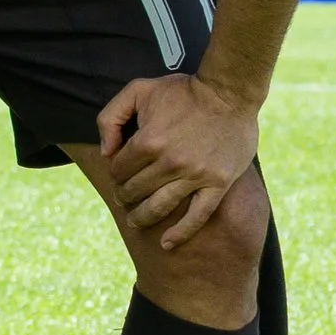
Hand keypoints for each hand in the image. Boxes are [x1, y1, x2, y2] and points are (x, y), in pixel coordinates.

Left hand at [91, 72, 257, 251]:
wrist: (229, 94)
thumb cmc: (183, 91)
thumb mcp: (138, 90)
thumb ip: (111, 117)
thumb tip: (105, 151)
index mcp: (148, 141)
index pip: (118, 170)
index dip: (115, 173)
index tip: (120, 173)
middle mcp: (169, 163)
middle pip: (135, 191)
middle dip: (125, 195)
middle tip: (125, 197)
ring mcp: (195, 176)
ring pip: (159, 207)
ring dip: (142, 217)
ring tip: (136, 221)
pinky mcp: (217, 184)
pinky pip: (197, 216)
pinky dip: (181, 233)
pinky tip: (167, 244)